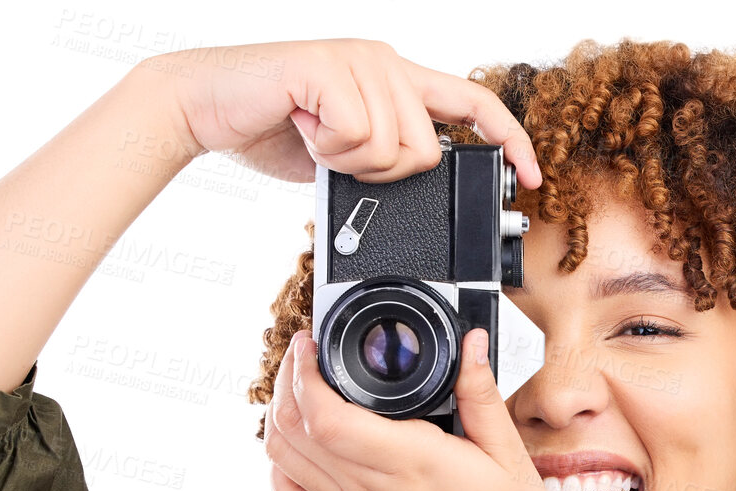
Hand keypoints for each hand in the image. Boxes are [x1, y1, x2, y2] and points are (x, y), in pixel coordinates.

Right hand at [149, 38, 541, 187]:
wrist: (206, 107)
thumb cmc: (271, 129)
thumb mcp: (345, 153)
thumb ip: (385, 159)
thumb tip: (414, 186)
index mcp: (396, 80)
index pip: (473, 105)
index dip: (509, 140)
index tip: (529, 177)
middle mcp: (385, 62)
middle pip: (426, 151)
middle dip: (383, 175)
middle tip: (338, 156)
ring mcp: (360, 60)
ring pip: (391, 149)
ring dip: (348, 163)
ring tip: (315, 137)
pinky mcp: (330, 67)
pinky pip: (357, 137)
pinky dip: (325, 150)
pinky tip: (301, 127)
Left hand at [263, 326, 556, 490]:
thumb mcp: (508, 457)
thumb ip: (482, 396)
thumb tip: (471, 343)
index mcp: (408, 463)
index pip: (326, 417)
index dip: (304, 374)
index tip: (311, 344)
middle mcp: (368, 489)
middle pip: (292, 430)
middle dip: (286, 379)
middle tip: (305, 353)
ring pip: (282, 458)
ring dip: (278, 415)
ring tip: (298, 387)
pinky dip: (279, 466)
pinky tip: (299, 445)